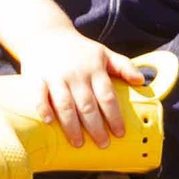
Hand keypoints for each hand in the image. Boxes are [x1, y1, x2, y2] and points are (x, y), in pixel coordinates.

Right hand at [14, 28, 146, 147]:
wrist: (46, 34)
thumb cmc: (79, 49)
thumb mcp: (104, 52)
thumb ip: (124, 66)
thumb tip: (142, 81)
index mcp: (94, 69)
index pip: (107, 96)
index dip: (114, 116)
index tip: (120, 134)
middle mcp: (76, 74)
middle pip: (87, 105)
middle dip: (96, 127)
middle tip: (102, 144)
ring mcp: (55, 76)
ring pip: (65, 105)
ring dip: (72, 126)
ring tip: (79, 143)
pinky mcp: (37, 78)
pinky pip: (39, 96)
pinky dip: (44, 109)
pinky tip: (50, 123)